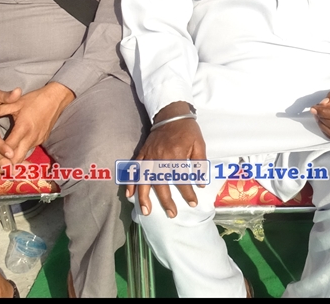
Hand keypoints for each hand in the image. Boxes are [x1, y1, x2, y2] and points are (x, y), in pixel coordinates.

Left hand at [0, 83, 74, 166]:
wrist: (56, 98)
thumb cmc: (35, 99)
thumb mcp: (16, 103)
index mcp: (24, 128)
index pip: (8, 147)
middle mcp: (31, 138)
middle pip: (16, 159)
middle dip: (3, 164)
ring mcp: (37, 140)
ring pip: (23, 157)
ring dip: (11, 162)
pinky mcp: (41, 140)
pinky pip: (28, 151)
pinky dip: (18, 156)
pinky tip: (11, 157)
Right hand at [127, 101, 205, 218]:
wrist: (171, 114)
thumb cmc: (188, 131)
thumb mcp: (199, 145)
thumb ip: (200, 164)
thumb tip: (200, 183)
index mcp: (176, 155)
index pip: (182, 179)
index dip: (188, 192)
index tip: (193, 203)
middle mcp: (160, 157)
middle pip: (161, 183)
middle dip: (166, 201)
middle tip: (171, 214)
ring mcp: (149, 156)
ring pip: (144, 179)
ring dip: (144, 196)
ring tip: (146, 211)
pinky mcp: (142, 153)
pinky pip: (134, 169)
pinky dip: (131, 182)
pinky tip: (129, 195)